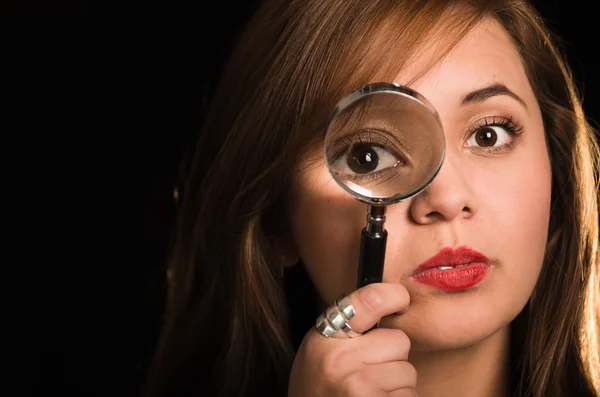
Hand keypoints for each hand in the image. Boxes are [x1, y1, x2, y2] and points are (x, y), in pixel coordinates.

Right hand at [288, 283, 416, 396]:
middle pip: (400, 341)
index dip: (393, 296)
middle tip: (369, 371)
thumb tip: (389, 302)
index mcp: (326, 338)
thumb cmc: (316, 389)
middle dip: (392, 356)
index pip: (370, 300)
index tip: (401, 299)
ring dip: (397, 384)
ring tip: (369, 392)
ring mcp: (361, 388)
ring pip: (409, 372)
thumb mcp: (319, 351)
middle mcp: (342, 360)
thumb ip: (347, 329)